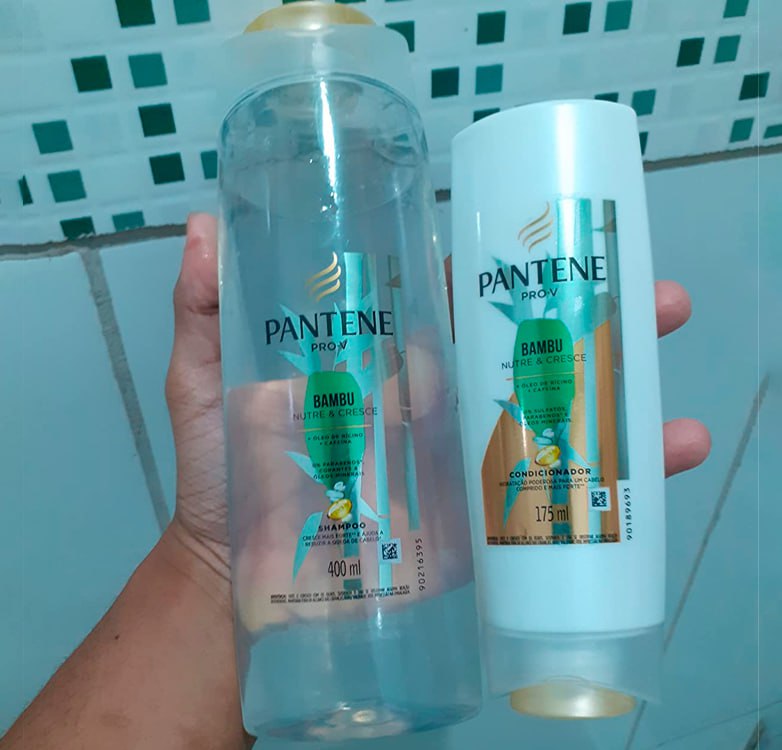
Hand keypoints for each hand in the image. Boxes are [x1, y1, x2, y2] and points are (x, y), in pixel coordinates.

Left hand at [164, 213, 710, 582]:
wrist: (239, 578)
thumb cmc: (225, 477)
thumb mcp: (207, 386)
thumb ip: (205, 313)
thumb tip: (203, 225)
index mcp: (388, 363)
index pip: (458, 304)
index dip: (510, 271)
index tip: (563, 238)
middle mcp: (438, 404)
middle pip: (528, 352)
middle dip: (597, 321)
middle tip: (658, 297)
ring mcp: (461, 464)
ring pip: (556, 417)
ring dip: (627, 393)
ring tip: (675, 382)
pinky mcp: (473, 525)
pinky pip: (550, 497)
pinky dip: (616, 481)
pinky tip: (667, 456)